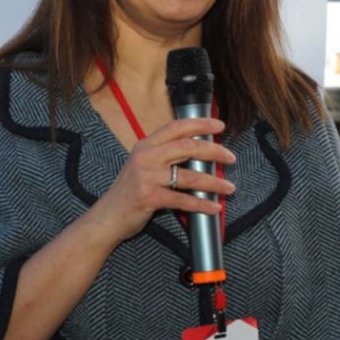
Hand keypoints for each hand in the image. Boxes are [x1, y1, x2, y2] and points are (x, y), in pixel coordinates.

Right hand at [89, 117, 235, 243]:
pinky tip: (214, 206)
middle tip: (231, 157)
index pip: (176, 127)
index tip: (219, 126)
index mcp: (146, 145)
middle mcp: (146, 156)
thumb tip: (199, 152)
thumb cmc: (129, 191)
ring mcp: (147, 176)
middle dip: (214, 151)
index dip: (200, 124)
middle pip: (188, 147)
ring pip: (189, 176)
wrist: (108, 216)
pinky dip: (201, 204)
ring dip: (213, 182)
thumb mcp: (143, 165)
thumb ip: (164, 155)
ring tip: (229, 187)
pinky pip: (182, 200)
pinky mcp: (149, 197)